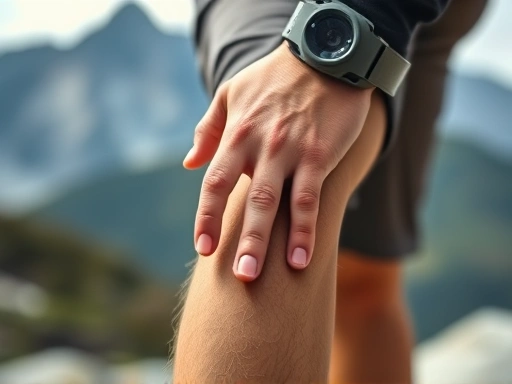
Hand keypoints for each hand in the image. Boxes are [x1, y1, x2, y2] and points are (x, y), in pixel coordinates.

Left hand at [184, 42, 372, 281]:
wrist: (323, 56)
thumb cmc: (274, 78)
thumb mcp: (231, 93)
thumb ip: (209, 129)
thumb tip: (189, 163)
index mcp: (237, 133)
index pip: (214, 182)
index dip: (206, 216)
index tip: (202, 248)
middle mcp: (260, 146)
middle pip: (244, 200)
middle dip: (238, 240)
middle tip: (236, 278)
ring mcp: (290, 151)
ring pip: (274, 204)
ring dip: (266, 243)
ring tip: (258, 277)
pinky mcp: (318, 155)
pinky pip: (309, 198)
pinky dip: (305, 229)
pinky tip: (302, 258)